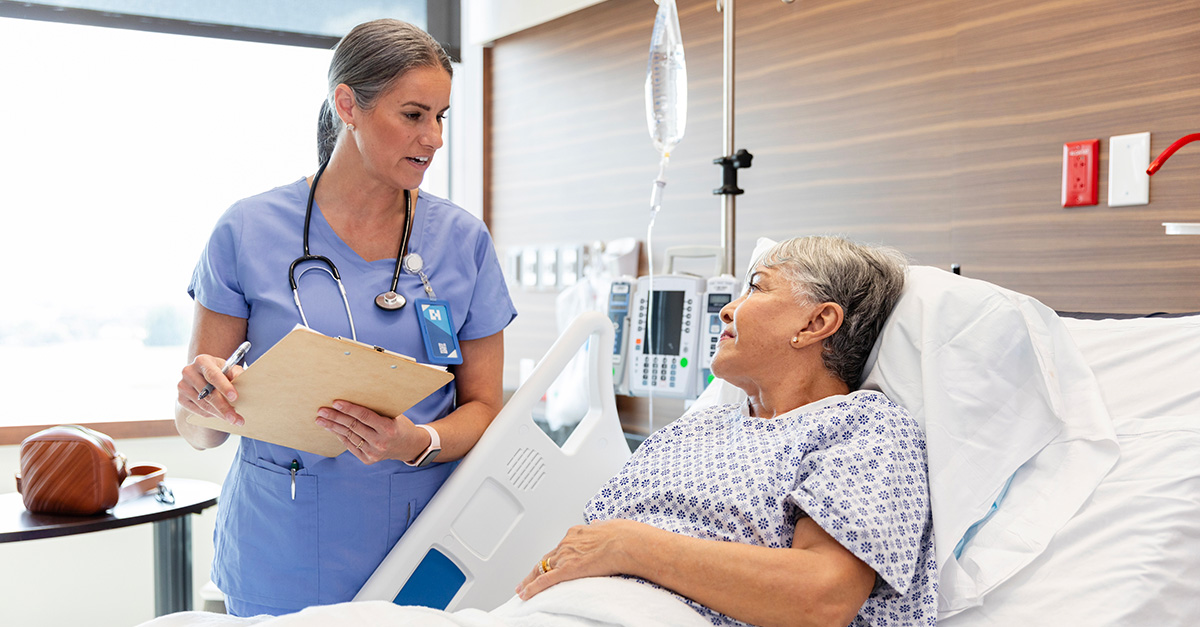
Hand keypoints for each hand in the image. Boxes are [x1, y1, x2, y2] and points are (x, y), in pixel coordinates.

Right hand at [177, 355, 244, 425]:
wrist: (203, 376)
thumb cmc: (221, 371)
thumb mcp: (230, 368)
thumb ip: (237, 374)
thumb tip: (243, 382)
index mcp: (202, 361)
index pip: (213, 375)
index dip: (224, 387)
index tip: (235, 397)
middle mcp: (189, 372)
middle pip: (208, 393)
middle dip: (224, 407)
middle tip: (237, 418)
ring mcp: (183, 385)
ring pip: (204, 404)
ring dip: (220, 414)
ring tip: (234, 420)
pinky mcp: (181, 398)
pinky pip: (199, 410)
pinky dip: (212, 415)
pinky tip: (222, 416)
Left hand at [315, 401, 426, 464]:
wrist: (408, 446)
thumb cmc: (399, 425)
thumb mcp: (393, 415)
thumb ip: (376, 410)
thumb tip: (353, 398)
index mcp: (388, 428)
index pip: (364, 417)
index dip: (349, 409)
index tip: (335, 402)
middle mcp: (380, 442)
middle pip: (353, 427)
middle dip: (335, 417)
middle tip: (321, 410)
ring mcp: (373, 453)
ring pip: (349, 436)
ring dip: (333, 427)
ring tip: (321, 420)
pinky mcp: (368, 459)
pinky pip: (350, 445)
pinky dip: (340, 436)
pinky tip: (331, 429)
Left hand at [515, 519, 644, 599]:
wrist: (626, 542)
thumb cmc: (623, 535)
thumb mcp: (608, 526)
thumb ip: (600, 528)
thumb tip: (598, 525)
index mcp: (577, 533)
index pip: (560, 548)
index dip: (553, 557)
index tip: (550, 562)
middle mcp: (568, 543)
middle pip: (546, 559)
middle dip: (536, 569)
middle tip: (527, 578)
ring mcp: (565, 556)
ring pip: (541, 569)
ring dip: (530, 580)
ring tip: (522, 589)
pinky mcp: (566, 570)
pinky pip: (544, 581)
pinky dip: (532, 588)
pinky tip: (525, 594)